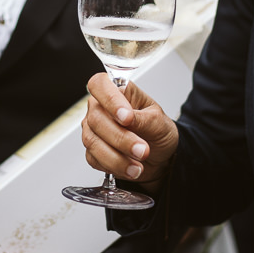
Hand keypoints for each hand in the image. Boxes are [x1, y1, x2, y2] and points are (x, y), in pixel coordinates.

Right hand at [81, 72, 179, 188]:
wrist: (161, 157)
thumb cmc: (158, 132)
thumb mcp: (159, 122)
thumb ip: (142, 118)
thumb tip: (126, 116)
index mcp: (118, 93)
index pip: (100, 84)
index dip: (109, 99)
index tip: (126, 117)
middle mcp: (101, 109)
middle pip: (95, 118)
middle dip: (120, 138)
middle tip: (142, 149)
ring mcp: (93, 130)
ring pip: (92, 141)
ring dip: (117, 157)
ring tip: (139, 165)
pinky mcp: (93, 151)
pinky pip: (94, 159)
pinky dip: (114, 166)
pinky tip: (130, 168)